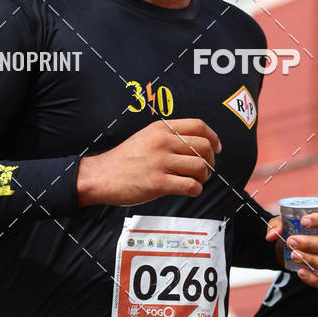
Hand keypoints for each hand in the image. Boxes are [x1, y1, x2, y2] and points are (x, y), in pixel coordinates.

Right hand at [77, 119, 220, 206]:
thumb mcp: (146, 137)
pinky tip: (190, 190)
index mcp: (161, 128)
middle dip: (211, 161)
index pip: (199, 126)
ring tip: (196, 181)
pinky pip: (190, 185)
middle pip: (205, 147)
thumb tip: (197, 145)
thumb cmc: (124, 159)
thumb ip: (169, 137)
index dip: (214, 138)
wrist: (101, 176)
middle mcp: (162, 142)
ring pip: (201, 167)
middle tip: (205, 170)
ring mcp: (160, 162)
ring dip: (204, 177)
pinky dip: (196, 190)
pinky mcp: (158, 183)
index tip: (216, 148)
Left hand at [265, 209, 317, 288]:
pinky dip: (313, 279)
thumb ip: (277, 225)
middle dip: (311, 243)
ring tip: (294, 256)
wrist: (293, 246)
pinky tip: (301, 272)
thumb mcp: (285, 223)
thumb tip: (271, 236)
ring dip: (312, 260)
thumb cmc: (295, 229)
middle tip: (291, 241)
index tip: (303, 221)